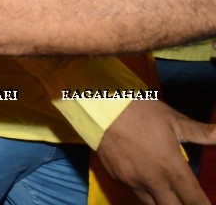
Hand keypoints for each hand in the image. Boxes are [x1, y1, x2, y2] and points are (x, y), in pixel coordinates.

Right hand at [95, 99, 214, 204]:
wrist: (100, 108)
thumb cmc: (140, 111)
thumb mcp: (174, 120)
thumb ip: (202, 133)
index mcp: (172, 168)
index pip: (195, 201)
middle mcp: (154, 181)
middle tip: (187, 201)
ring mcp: (133, 181)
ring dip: (163, 202)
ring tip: (169, 195)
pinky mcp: (118, 178)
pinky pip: (136, 192)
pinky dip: (145, 191)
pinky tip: (147, 179)